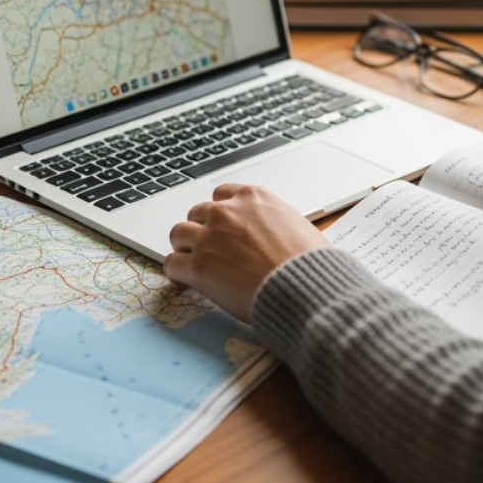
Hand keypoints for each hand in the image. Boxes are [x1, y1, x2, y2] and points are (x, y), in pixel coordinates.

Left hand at [164, 183, 328, 321]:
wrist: (305, 287)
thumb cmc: (310, 263)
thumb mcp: (296, 224)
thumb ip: (272, 220)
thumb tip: (268, 233)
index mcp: (253, 197)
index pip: (221, 195)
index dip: (221, 215)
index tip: (223, 229)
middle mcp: (227, 212)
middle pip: (197, 213)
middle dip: (202, 231)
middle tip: (211, 250)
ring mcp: (210, 237)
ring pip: (178, 234)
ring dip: (185, 248)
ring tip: (195, 264)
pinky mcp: (198, 265)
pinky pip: (172, 264)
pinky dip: (178, 273)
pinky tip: (188, 281)